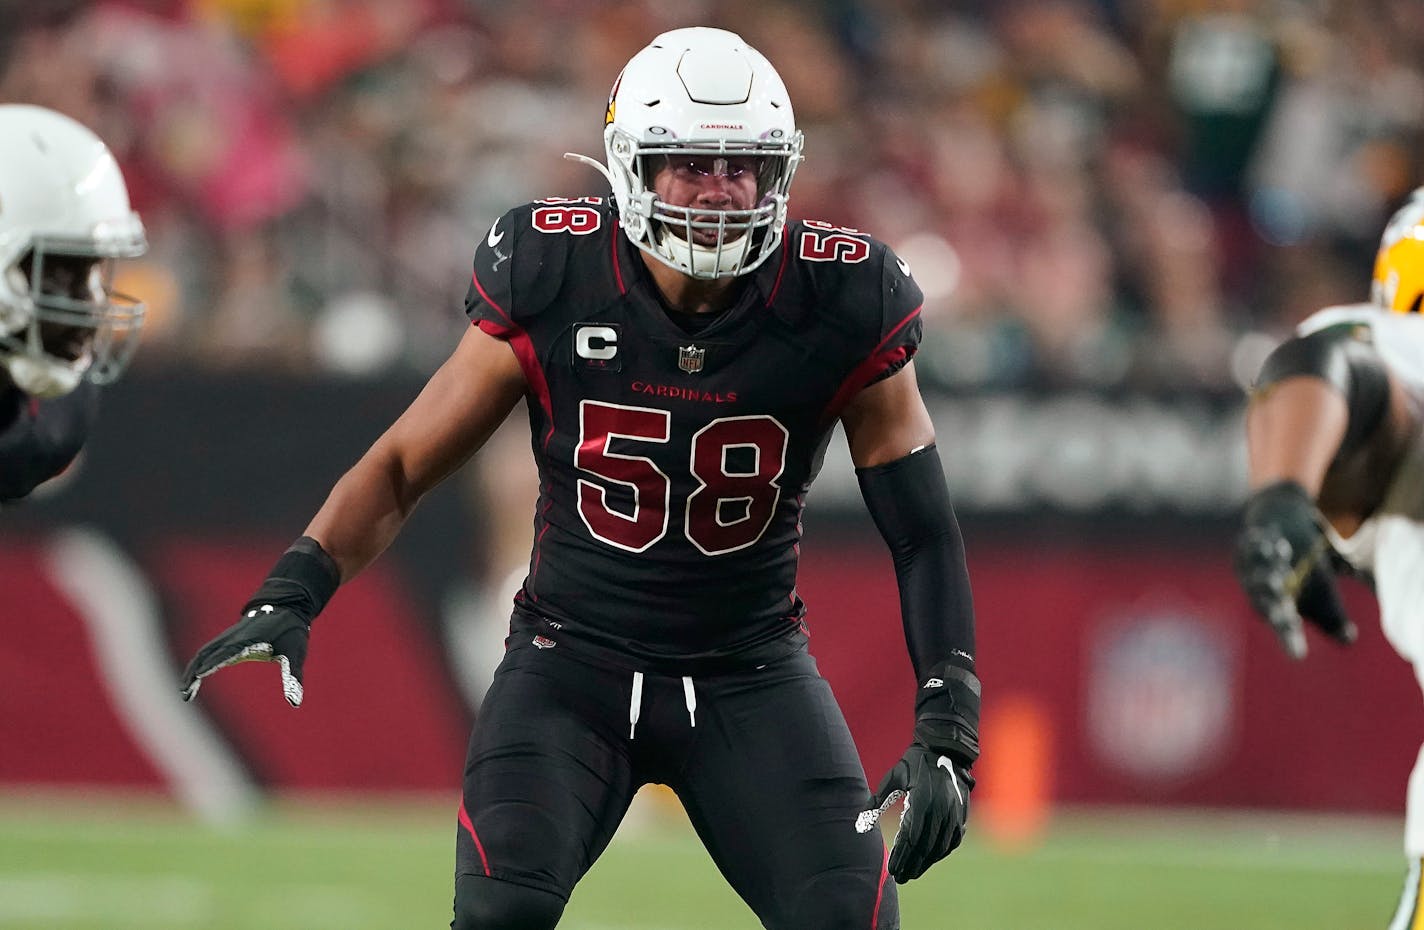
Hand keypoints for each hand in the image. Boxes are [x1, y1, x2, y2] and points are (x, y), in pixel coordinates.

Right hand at [180, 603, 310, 706]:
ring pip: (203, 652)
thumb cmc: (291, 632)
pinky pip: (207, 650)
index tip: (198, 676)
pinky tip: (196, 677)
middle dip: (194, 673)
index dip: (212, 663)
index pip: (226, 653)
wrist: (286, 607)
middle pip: (207, 654)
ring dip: (192, 669)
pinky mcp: (228, 638)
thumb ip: (293, 678)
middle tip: (185, 696)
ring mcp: (229, 636)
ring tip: (185, 692)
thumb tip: (295, 703)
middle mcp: (234, 637)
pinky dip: (198, 663)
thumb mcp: (296, 655)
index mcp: (249, 640)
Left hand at [856, 744, 972, 882]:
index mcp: (922, 801)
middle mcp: (940, 811)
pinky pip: (952, 841)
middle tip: (900, 878)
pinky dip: (940, 853)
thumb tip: (861, 821)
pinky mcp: (961, 816)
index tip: (892, 870)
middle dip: (911, 865)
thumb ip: (878, 798)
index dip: (901, 857)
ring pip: (939, 848)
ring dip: (926, 863)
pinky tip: (930, 859)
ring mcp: (953, 815)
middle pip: (924, 848)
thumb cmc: (915, 761)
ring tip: (912, 873)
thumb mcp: (894, 775)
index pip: (910, 838)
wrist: (946, 750)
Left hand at [1234, 480, 1355, 658]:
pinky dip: (1261, 546)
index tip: (1298, 656)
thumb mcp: (1323, 594)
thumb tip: (1348, 640)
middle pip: (1266, 603)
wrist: (1285, 525)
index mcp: (1279, 608)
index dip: (1290, 641)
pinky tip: (1272, 544)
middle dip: (1273, 609)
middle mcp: (1260, 590)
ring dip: (1267, 577)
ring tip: (1278, 580)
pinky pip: (1253, 545)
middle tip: (1283, 616)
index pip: (1285, 629)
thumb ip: (1332, 617)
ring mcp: (1251, 566)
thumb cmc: (1303, 568)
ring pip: (1256, 575)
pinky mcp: (1249, 543)